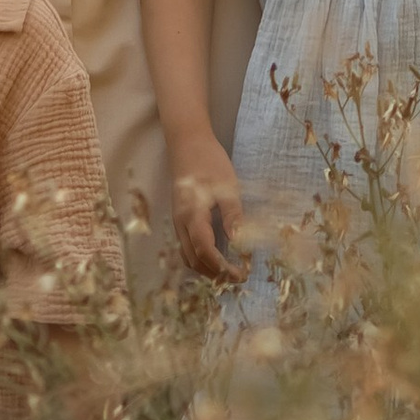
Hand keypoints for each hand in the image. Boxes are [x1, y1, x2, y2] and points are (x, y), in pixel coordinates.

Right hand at [170, 134, 247, 286]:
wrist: (187, 143)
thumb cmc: (209, 161)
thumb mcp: (227, 187)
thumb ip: (233, 216)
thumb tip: (241, 244)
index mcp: (192, 216)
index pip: (205, 252)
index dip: (223, 268)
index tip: (242, 274)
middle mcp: (181, 223)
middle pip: (194, 260)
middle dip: (215, 273)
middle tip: (239, 276)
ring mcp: (178, 222)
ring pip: (188, 256)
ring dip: (206, 268)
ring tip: (228, 271)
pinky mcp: (180, 218)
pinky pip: (187, 247)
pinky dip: (201, 258)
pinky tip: (217, 256)